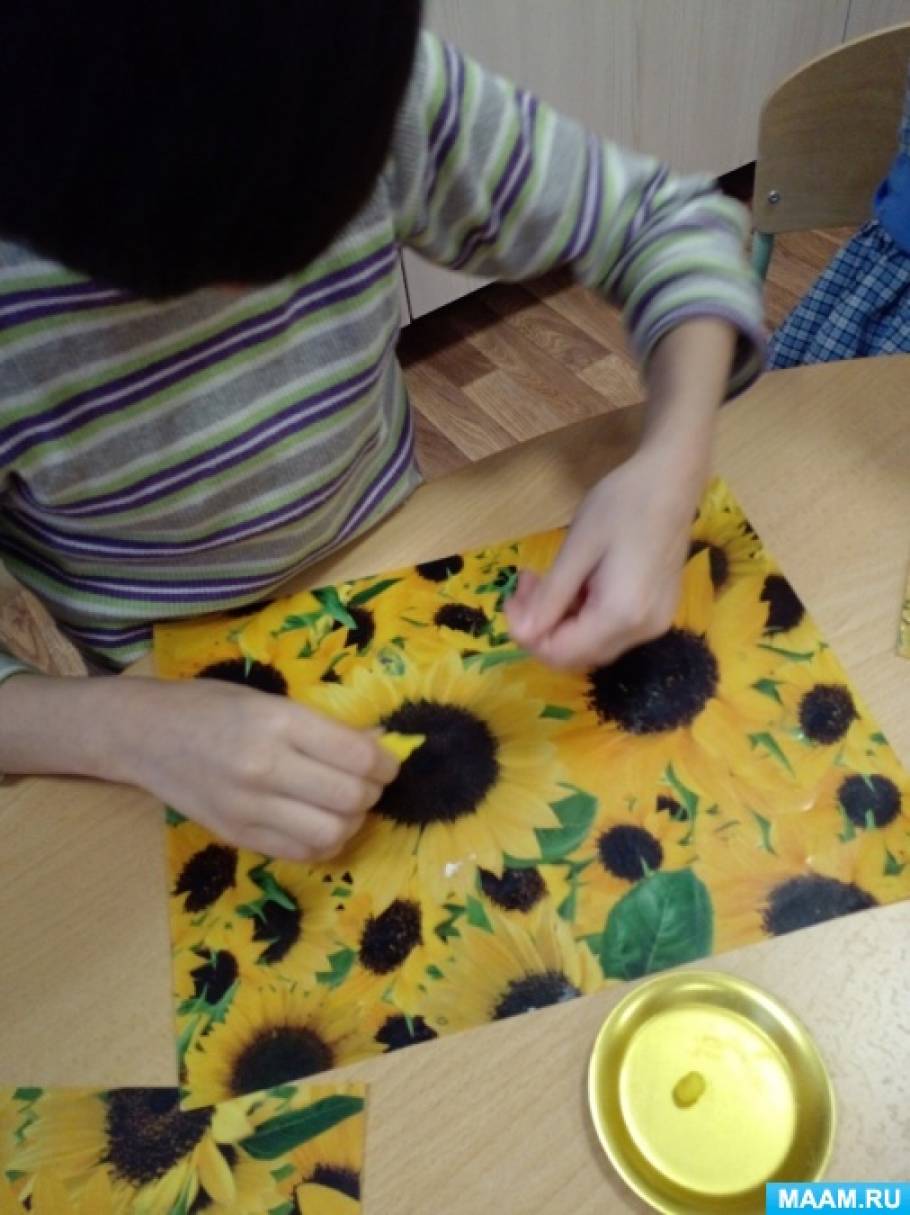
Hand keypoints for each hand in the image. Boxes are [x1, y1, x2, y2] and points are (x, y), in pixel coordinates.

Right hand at [112, 677, 397, 860]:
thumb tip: (379, 745)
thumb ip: (322, 727)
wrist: (143, 735)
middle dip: (372, 792)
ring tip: (342, 806)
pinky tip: (318, 824)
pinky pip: (301, 853)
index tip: (386, 761)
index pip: (357, 755)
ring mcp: (248, 808)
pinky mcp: (237, 836)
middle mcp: (264, 767)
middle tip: (366, 783)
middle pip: (350, 798)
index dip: (385, 762)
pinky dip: (323, 843)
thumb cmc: (211, 706)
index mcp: (277, 722)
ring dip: (351, 822)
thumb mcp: (270, 701)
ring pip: (331, 833)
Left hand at [506, 445, 704, 669]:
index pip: (559, 653)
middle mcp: (642, 631)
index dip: (526, 633)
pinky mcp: (657, 614)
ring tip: (549, 579)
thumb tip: (522, 633)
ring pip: (591, 646)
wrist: (672, 480)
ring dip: (561, 621)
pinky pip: (610, 632)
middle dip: (542, 627)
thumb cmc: (622, 504)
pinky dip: (584, 617)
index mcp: (620, 615)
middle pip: (575, 656)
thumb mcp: (577, 547)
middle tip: (530, 583)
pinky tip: (578, 583)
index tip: (514, 595)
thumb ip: (550, 597)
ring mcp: (654, 625)